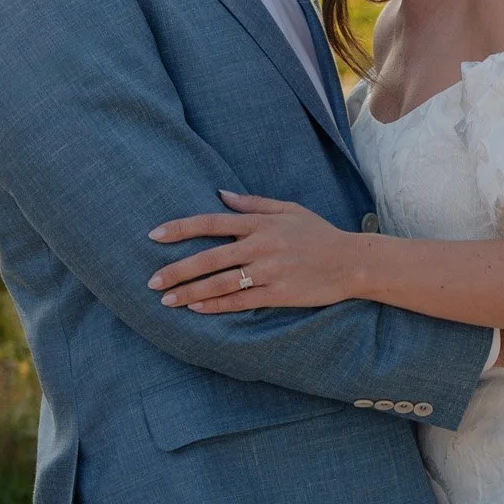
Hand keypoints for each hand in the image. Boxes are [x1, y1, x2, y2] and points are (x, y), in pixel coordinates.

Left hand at [147, 193, 358, 311]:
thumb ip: (253, 204)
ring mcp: (269, 271)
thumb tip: (219, 194)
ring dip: (190, 292)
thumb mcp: (288, 210)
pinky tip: (196, 309)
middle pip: (209, 258)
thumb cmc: (318, 234)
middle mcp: (261, 246)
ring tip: (167, 300)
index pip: (211, 223)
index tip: (154, 236)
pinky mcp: (278, 293)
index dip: (181, 229)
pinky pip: (241, 301)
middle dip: (177, 270)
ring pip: (221, 283)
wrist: (351, 262)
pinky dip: (217, 305)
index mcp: (260, 223)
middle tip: (151, 280)